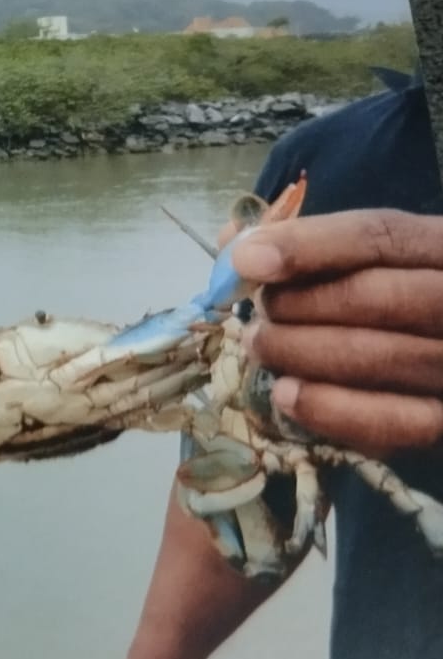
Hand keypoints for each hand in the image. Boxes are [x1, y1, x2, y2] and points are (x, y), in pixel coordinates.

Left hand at [229, 209, 442, 458]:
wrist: (436, 359)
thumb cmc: (386, 299)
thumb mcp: (362, 260)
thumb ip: (305, 247)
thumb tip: (236, 242)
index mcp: (440, 247)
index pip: (380, 236)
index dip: (307, 246)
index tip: (245, 262)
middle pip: (375, 297)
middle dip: (296, 307)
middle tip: (254, 319)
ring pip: (376, 355)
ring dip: (298, 353)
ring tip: (260, 348)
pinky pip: (392, 422)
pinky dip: (329, 409)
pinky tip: (286, 395)